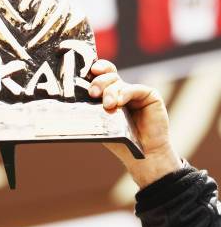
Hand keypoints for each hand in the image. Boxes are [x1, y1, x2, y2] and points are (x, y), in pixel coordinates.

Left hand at [89, 60, 181, 188]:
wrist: (143, 156)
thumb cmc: (121, 142)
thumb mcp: (102, 125)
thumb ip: (94, 111)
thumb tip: (75, 100)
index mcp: (109, 95)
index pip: (101, 76)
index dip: (96, 70)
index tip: (89, 71)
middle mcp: (122, 91)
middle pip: (109, 76)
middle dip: (99, 82)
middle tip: (93, 93)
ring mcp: (136, 92)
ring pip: (119, 82)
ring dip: (110, 92)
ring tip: (108, 106)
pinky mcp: (150, 95)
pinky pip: (135, 89)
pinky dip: (125, 94)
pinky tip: (119, 102)